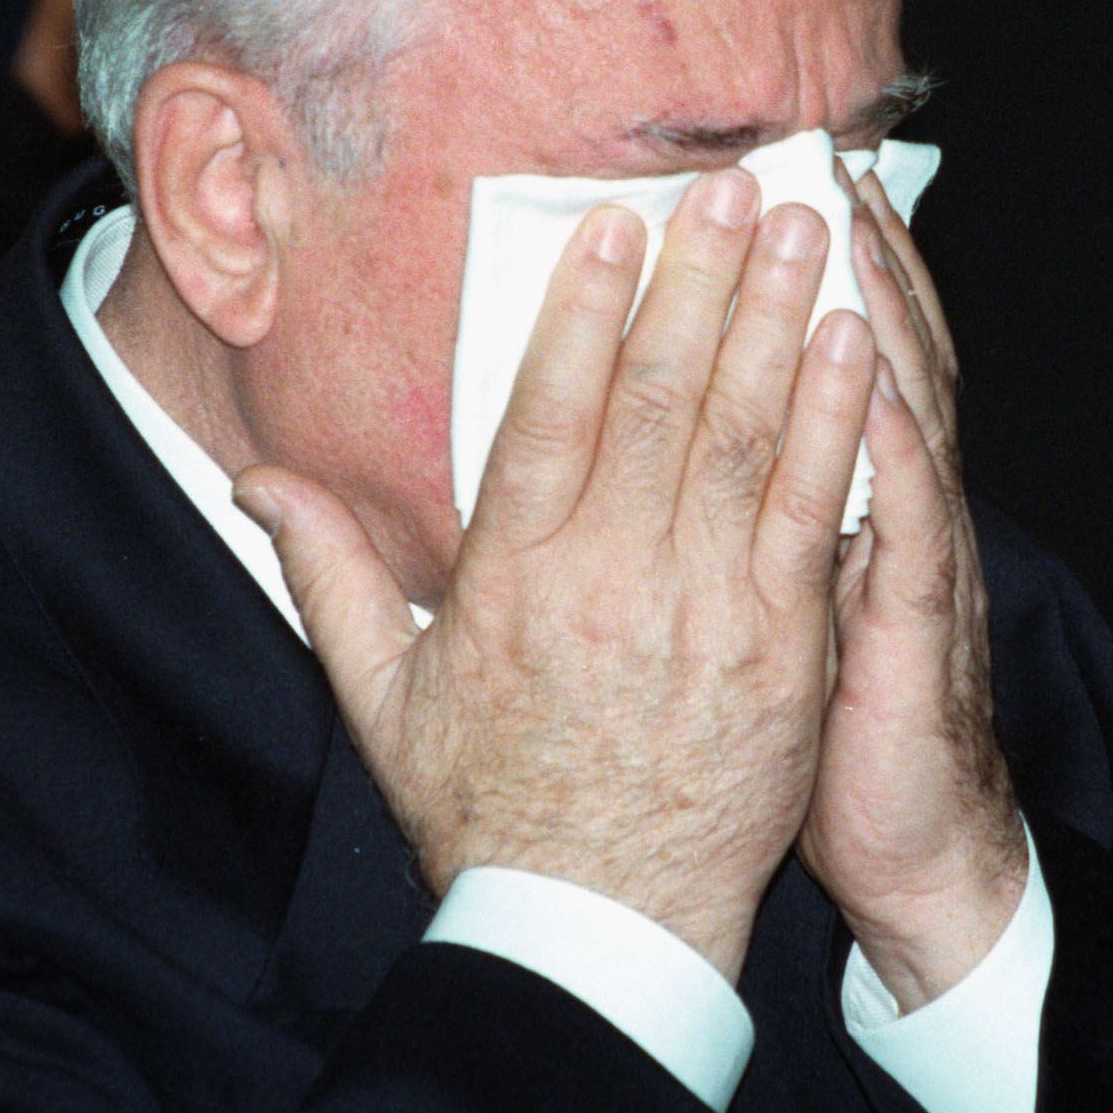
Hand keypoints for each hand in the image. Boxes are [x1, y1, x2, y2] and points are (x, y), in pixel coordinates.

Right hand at [234, 171, 876, 981]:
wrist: (598, 926)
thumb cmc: (491, 810)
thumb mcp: (384, 699)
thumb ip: (328, 576)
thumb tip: (256, 480)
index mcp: (513, 577)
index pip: (549, 412)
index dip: (585, 310)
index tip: (616, 226)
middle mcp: (612, 576)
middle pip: (662, 399)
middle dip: (702, 281)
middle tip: (735, 186)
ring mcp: (706, 609)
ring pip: (745, 437)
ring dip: (779, 323)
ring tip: (803, 232)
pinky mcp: (782, 647)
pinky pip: (813, 515)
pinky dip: (836, 427)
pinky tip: (856, 349)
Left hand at [797, 166, 1027, 1009]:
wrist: (910, 844)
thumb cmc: (818, 726)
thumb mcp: (771, 602)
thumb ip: (739, 518)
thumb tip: (667, 449)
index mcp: (845, 500)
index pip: (836, 362)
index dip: (820, 274)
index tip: (783, 185)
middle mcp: (891, 507)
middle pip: (881, 356)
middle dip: (854, 255)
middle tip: (822, 159)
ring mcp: (916, 555)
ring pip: (908, 412)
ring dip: (883, 315)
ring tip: (851, 225)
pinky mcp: (920, 621)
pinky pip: (912, 521)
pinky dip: (899, 446)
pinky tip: (876, 382)